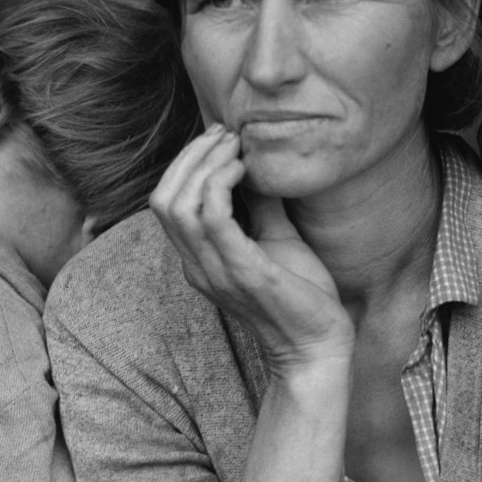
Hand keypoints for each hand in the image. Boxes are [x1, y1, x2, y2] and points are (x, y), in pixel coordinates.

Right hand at [150, 124, 354, 370]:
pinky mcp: (242, 272)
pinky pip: (212, 218)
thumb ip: (261, 205)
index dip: (185, 163)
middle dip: (190, 156)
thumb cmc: (300, 296)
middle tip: (226, 134)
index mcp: (199, 259)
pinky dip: (221, 184)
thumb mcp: (277, 239)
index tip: (220, 138)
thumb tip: (259, 163)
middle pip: (162, 198)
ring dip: (205, 164)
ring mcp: (215, 271)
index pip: (165, 203)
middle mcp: (197, 266)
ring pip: (178, 205)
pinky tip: (245, 170)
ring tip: (235, 146)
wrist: (318, 346)